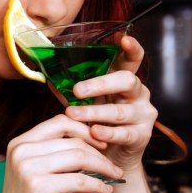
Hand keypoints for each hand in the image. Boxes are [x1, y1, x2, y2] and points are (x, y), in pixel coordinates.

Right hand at [0, 114, 122, 192]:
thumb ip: (50, 151)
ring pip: (78, 156)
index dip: (83, 129)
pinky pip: (79, 180)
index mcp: (20, 142)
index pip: (58, 122)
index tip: (99, 142)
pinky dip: (98, 184)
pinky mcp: (39, 187)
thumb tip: (85, 136)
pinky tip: (106, 190)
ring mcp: (28, 167)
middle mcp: (21, 150)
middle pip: (71, 139)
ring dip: (102, 166)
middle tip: (112, 163)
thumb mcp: (33, 168)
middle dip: (97, 150)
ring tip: (114, 175)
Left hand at [65, 36, 157, 172]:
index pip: (133, 59)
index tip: (123, 38)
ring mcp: (143, 114)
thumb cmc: (98, 120)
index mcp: (123, 79)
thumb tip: (48, 77)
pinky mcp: (142, 135)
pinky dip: (107, 132)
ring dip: (94, 112)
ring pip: (119, 110)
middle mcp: (138, 93)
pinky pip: (124, 133)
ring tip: (73, 113)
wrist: (112, 155)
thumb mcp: (86, 101)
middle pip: (128, 80)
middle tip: (77, 90)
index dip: (131, 48)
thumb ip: (71, 89)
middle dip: (101, 84)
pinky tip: (94, 132)